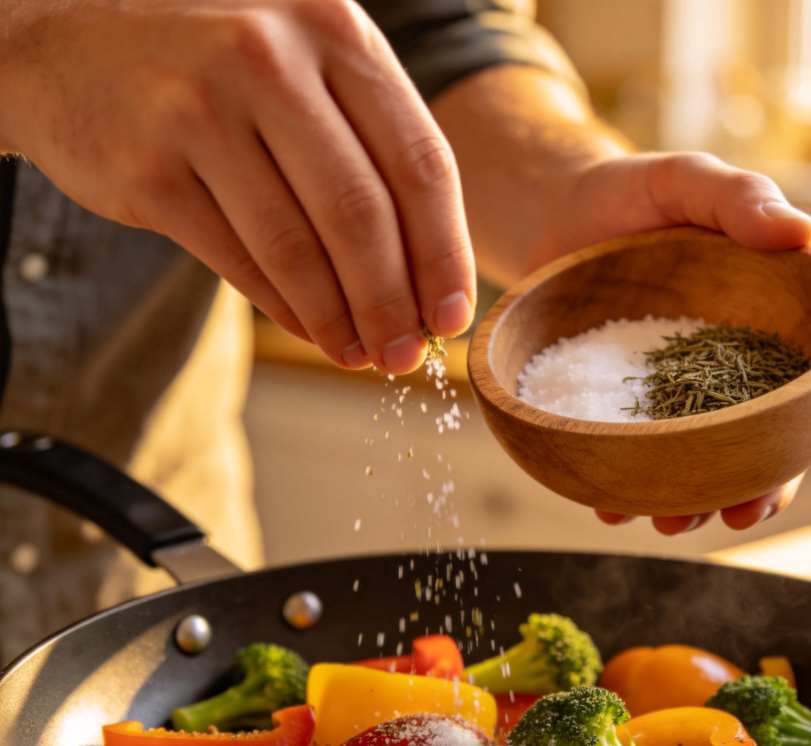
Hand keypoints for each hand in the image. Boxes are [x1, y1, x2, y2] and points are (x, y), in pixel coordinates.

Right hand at [0, 0, 474, 373]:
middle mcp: (268, 57)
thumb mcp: (305, 72)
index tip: (453, 316)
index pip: (420, 162)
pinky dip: (285, 310)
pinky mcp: (149, 168)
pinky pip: (239, 264)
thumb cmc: (217, 71)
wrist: (67, 43)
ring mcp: (200, 109)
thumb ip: (368, 150)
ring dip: (340, 320)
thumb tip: (429, 278)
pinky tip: (312, 330)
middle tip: (407, 357)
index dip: (444, 253)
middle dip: (394, 304)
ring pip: (298, 249)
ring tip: (361, 356)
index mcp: (332, 29)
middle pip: (362, 214)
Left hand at [529, 153, 810, 534]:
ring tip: (672, 522)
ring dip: (699, 503)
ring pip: (710, 464)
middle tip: (743, 513)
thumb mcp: (689, 182)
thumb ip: (741, 199)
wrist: (558, 216)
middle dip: (769, 485)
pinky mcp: (630, 410)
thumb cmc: (638, 194)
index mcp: (776, 318)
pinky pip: (640, 460)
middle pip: (775, 440)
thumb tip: (802, 233)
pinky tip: (611, 508)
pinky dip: (629, 491)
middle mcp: (737, 368)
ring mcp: (683, 396)